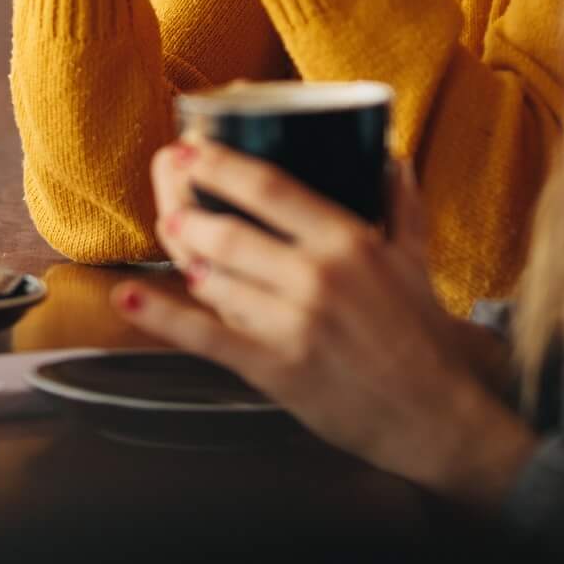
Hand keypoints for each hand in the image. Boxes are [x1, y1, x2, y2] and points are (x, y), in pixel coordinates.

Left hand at [120, 141, 537, 506]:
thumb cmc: (422, 336)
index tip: (189, 147)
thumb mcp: (417, 261)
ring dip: (184, 257)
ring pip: (215, 280)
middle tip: (173, 199)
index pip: (270, 187)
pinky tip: (129, 298)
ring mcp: (293, 324)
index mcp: (349, 241)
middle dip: (188, 212)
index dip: (220, 164)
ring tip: (173, 239)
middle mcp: (317, 277)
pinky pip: (207, 337)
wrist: (434, 415)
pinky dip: (162, 318)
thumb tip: (391, 157)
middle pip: (229, 231)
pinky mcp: (276, 369)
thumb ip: (401, 205)